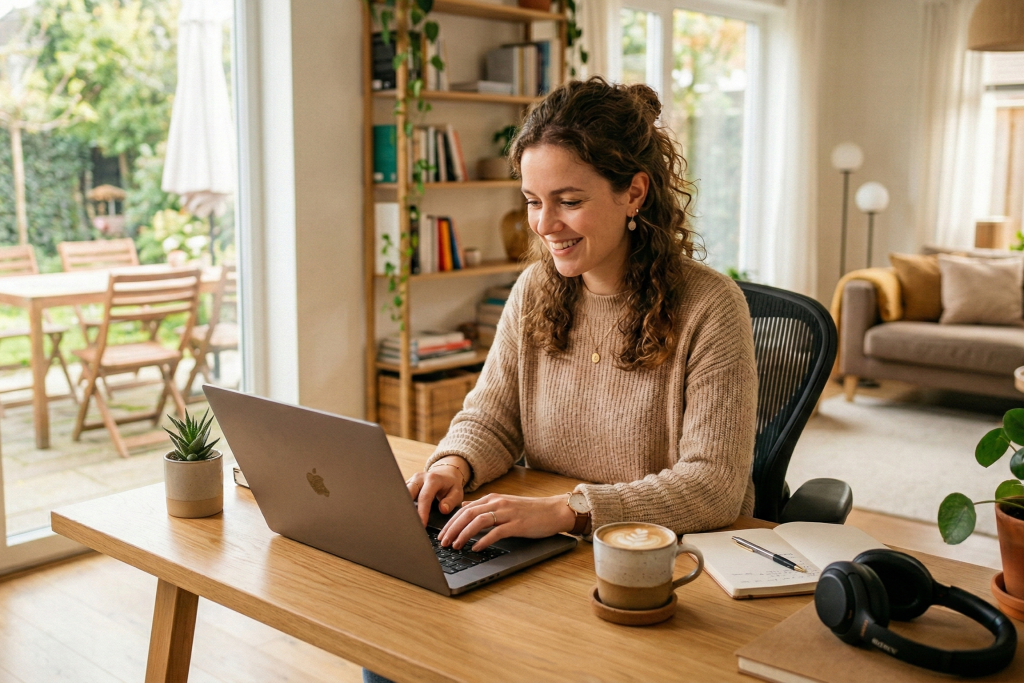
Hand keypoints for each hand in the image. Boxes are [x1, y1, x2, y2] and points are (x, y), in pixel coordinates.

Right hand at [406, 456, 468, 525]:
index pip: (424, 497)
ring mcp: (412, 480)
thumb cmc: (451, 486)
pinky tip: (403, 515)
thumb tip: (443, 509)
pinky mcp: (407, 484)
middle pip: (408, 493)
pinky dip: (401, 504)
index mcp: (433, 479)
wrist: (446, 474)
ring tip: (405, 521)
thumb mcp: (457, 493)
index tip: (421, 524)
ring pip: (402, 494)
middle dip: (407, 509)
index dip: (422, 512)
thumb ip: (451, 501)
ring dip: (402, 507)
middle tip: (408, 524)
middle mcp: (420, 478)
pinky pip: (401, 494)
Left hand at [439, 493, 576, 550]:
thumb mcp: (503, 504)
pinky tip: (476, 548)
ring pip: (478, 521)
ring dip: (464, 534)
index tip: (442, 534)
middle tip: (443, 542)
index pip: (464, 509)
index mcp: (493, 499)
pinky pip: (496, 532)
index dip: (450, 522)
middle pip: (468, 514)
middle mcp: (498, 503)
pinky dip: (484, 540)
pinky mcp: (517, 524)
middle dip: (452, 529)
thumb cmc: (530, 510)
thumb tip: (464, 508)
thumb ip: (484, 506)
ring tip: (456, 546)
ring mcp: (508, 513)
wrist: (554, 510)